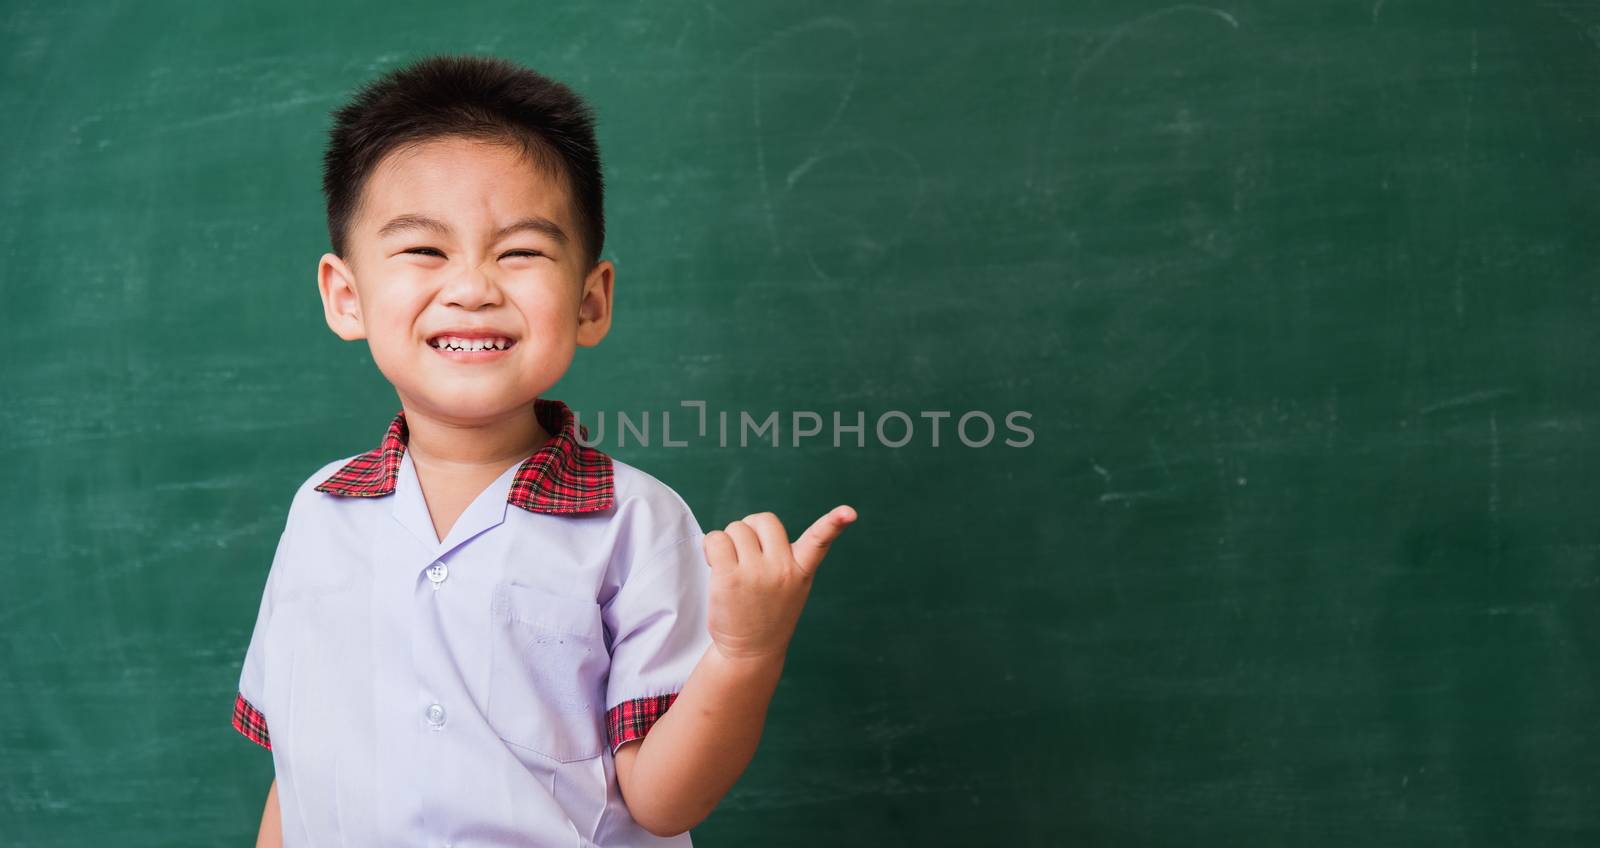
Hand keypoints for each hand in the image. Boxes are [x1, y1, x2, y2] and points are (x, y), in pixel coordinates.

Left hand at [702, 506, 856, 662]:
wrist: (750, 651)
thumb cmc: (768, 612)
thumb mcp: (793, 587)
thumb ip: (783, 556)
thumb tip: (751, 527)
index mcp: (801, 569)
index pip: (820, 540)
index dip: (833, 522)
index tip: (849, 513)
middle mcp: (781, 569)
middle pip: (763, 520)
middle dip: (751, 530)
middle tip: (746, 553)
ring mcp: (755, 573)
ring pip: (736, 528)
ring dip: (729, 542)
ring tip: (732, 565)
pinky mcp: (728, 578)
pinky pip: (715, 539)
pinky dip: (711, 546)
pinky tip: (715, 563)